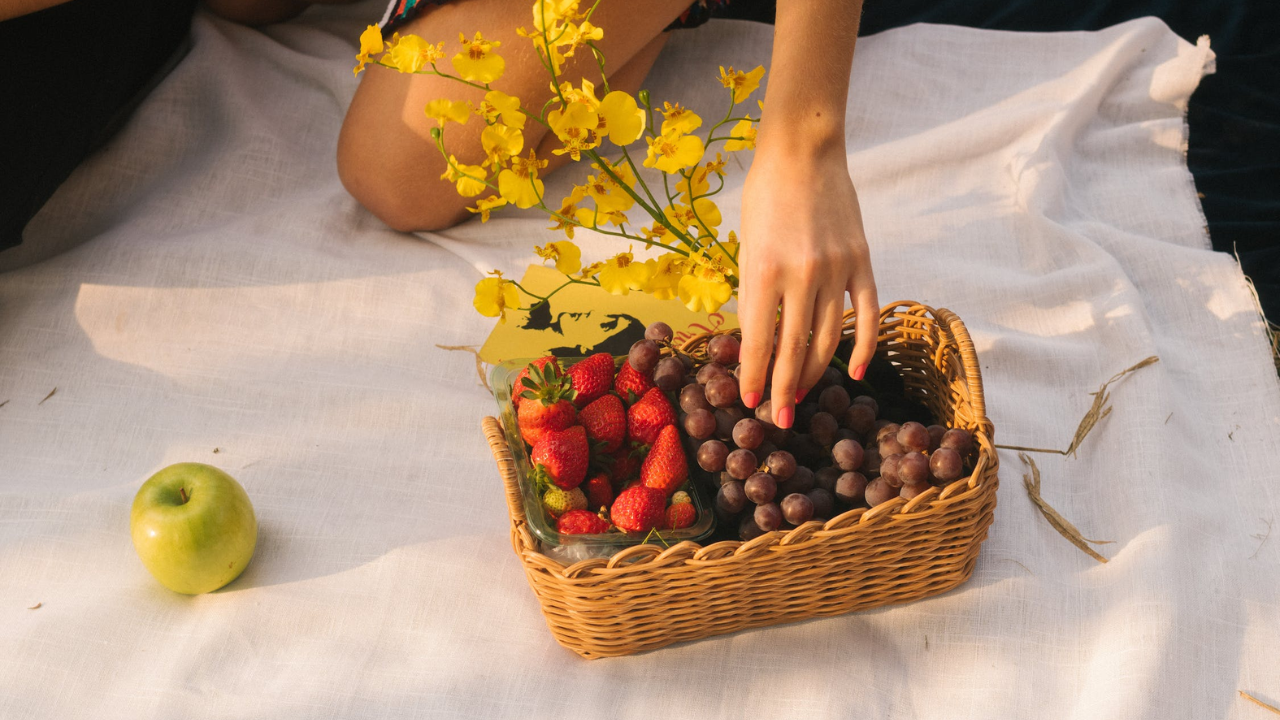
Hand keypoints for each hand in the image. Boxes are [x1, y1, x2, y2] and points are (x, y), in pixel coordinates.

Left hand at [735, 144, 878, 428]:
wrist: (804, 151)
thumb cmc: (764, 197)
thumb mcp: (747, 246)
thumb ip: (754, 294)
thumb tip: (756, 343)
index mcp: (764, 270)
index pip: (760, 340)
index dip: (756, 376)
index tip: (752, 402)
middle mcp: (802, 273)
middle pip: (795, 348)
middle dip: (785, 389)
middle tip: (780, 417)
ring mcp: (837, 268)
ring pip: (829, 338)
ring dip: (815, 373)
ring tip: (804, 396)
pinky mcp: (862, 261)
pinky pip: (866, 314)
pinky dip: (863, 347)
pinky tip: (853, 373)